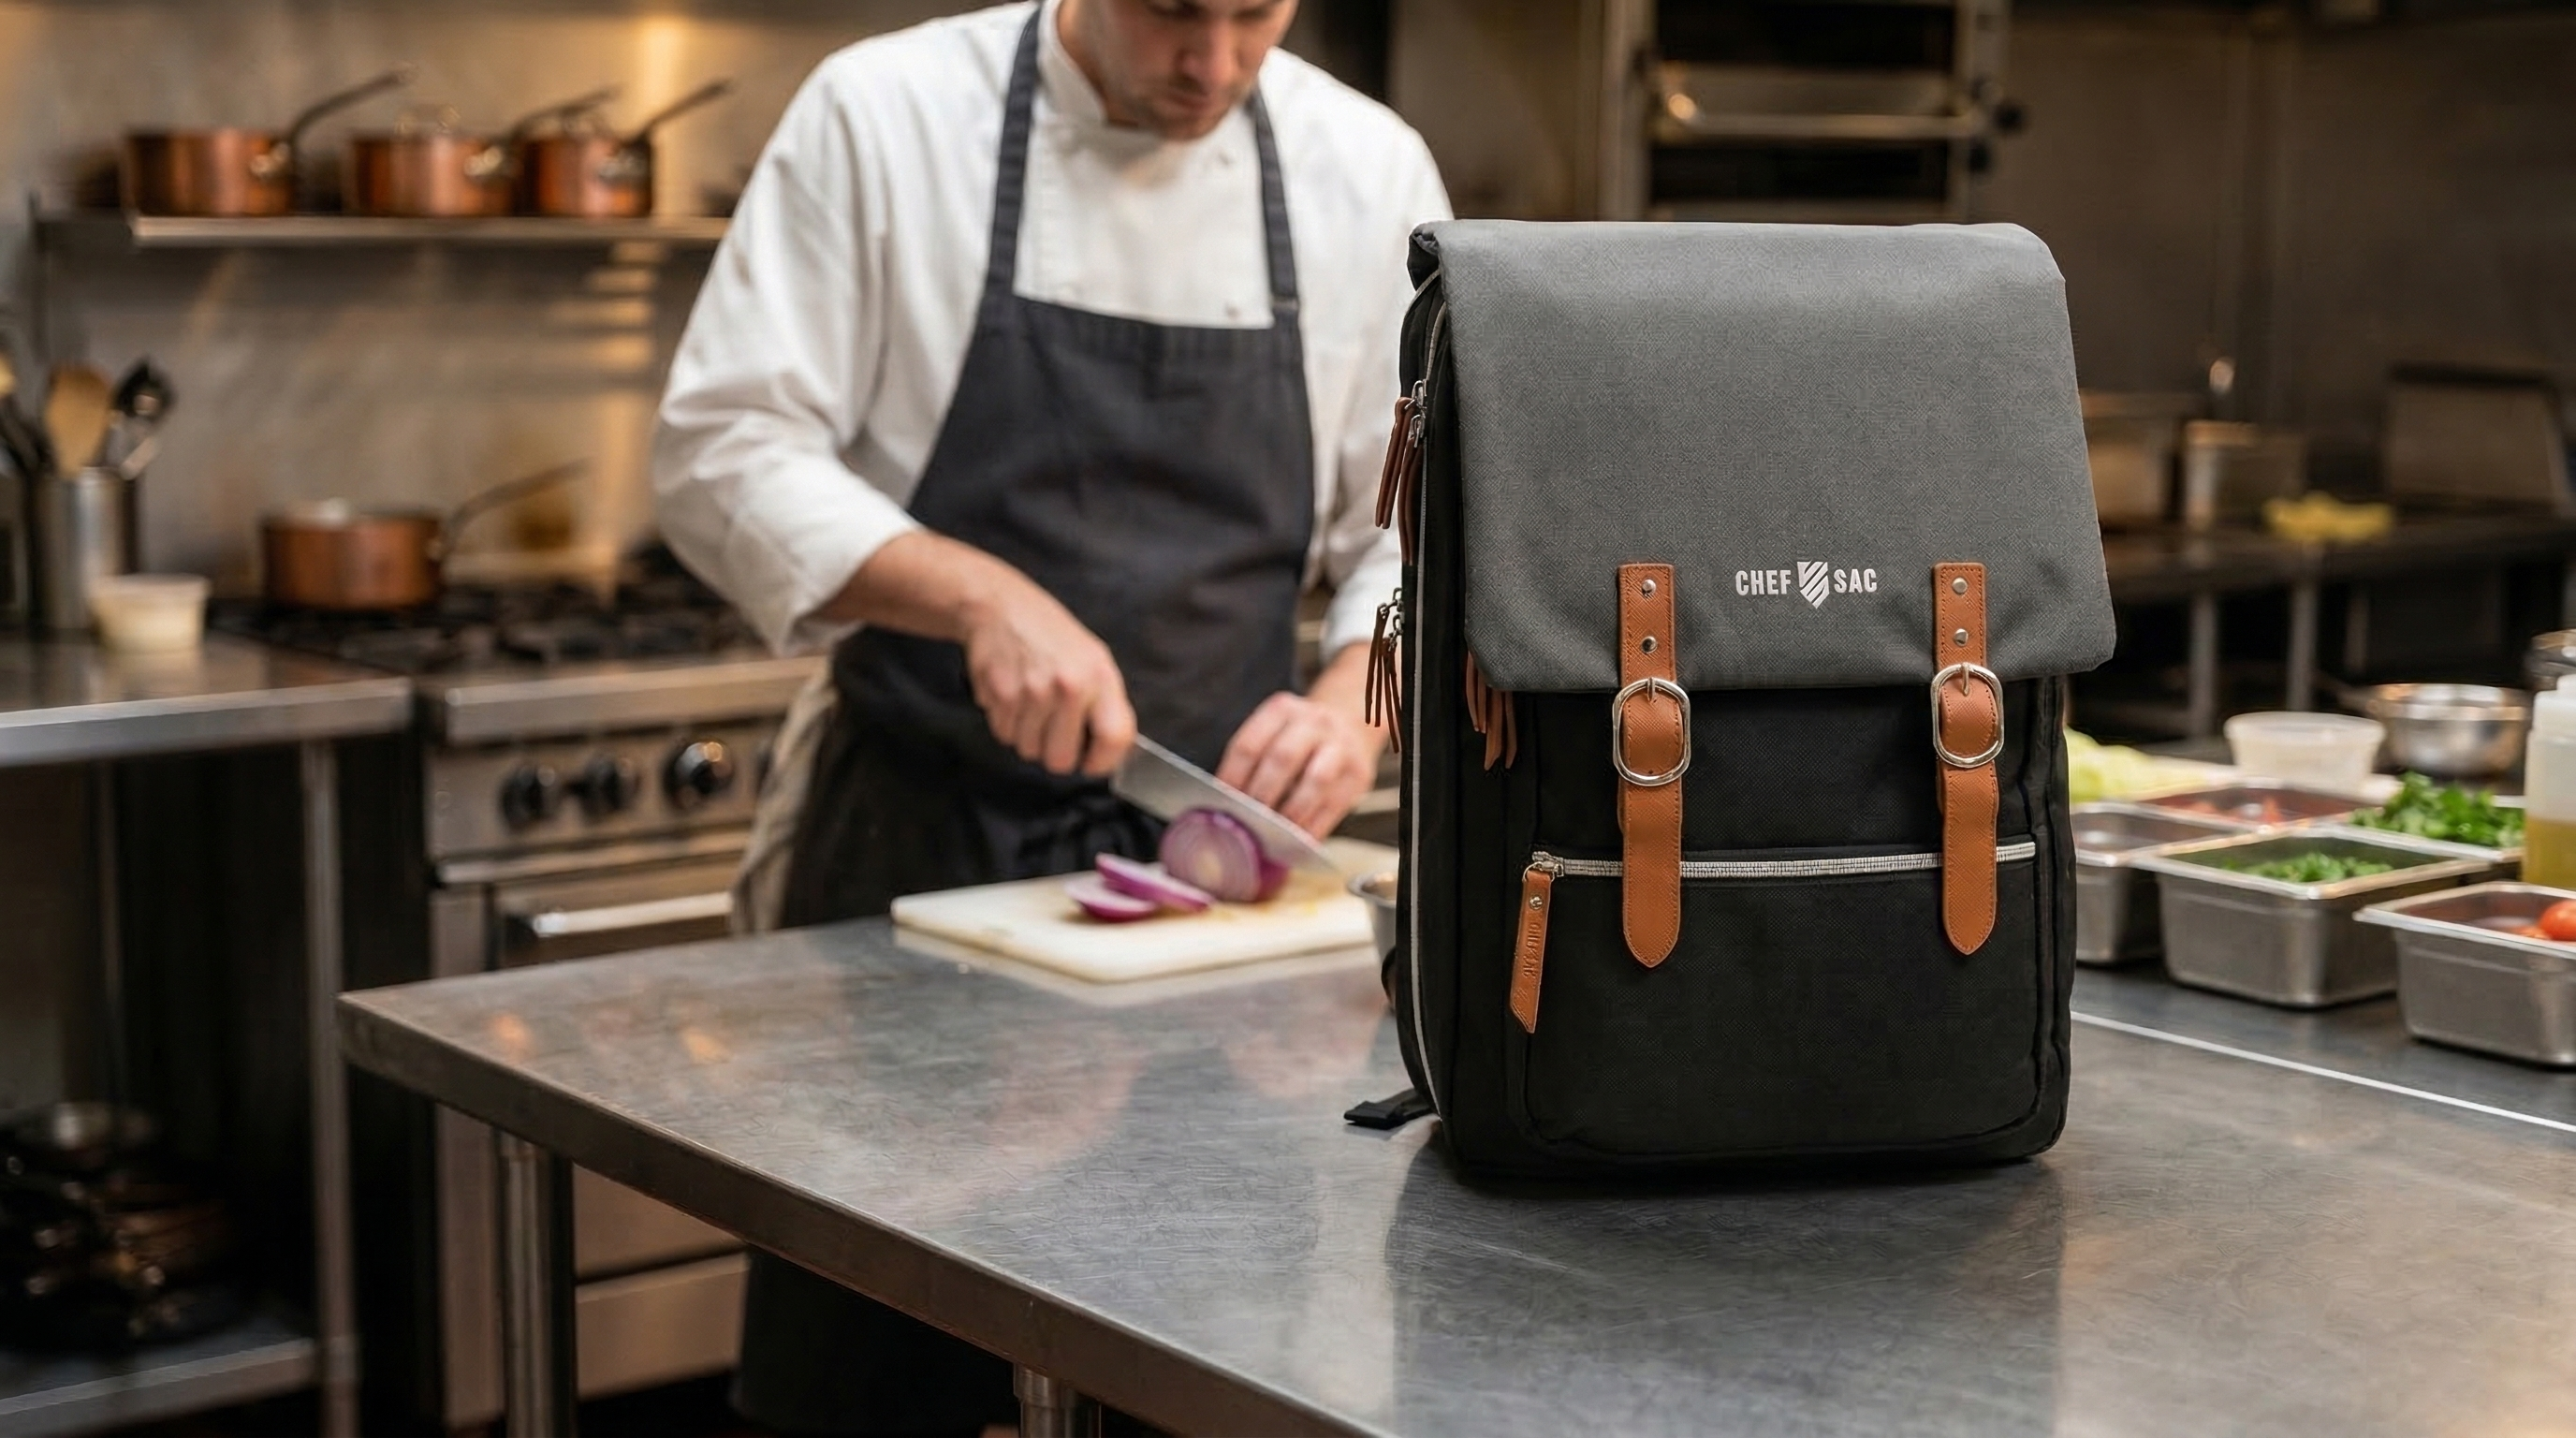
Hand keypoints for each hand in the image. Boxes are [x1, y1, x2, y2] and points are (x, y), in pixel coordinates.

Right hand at [959, 575, 1136, 776]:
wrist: (1001, 607)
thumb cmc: (1050, 635)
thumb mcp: (1093, 658)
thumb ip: (1106, 703)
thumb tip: (1112, 750)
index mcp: (1099, 677)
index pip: (1114, 738)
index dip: (1104, 761)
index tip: (1093, 762)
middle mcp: (1068, 686)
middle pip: (1061, 760)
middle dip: (1057, 753)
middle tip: (1054, 731)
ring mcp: (1031, 692)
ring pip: (1029, 751)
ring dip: (1029, 737)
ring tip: (1031, 706)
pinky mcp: (1000, 695)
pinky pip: (1004, 736)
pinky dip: (1007, 724)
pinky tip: (1013, 697)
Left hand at [1217, 686, 1386, 837]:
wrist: (1351, 725)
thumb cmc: (1299, 739)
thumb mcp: (1276, 731)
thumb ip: (1253, 760)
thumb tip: (1227, 807)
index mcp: (1282, 709)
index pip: (1249, 745)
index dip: (1232, 778)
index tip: (1223, 804)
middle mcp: (1314, 722)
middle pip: (1282, 759)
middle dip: (1261, 794)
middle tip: (1248, 821)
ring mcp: (1340, 746)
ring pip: (1314, 781)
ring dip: (1291, 812)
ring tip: (1275, 833)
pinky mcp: (1359, 774)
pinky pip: (1334, 805)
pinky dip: (1313, 827)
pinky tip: (1298, 840)